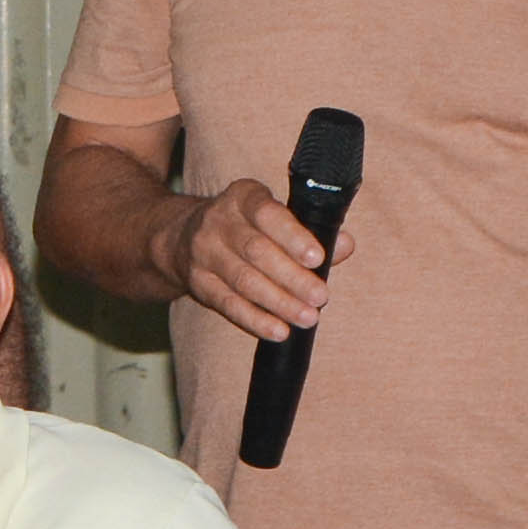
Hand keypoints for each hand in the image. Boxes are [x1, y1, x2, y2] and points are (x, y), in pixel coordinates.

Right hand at [158, 177, 334, 345]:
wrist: (182, 238)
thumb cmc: (247, 227)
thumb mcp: (273, 218)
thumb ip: (310, 232)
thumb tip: (345, 244)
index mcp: (242, 197)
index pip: (267, 214)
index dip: (293, 236)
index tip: (317, 258)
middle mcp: (218, 221)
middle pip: (257, 252)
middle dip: (292, 277)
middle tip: (321, 297)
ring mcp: (204, 253)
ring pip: (244, 281)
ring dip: (279, 303)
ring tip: (308, 317)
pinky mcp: (198, 283)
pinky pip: (229, 305)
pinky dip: (256, 320)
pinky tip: (279, 331)